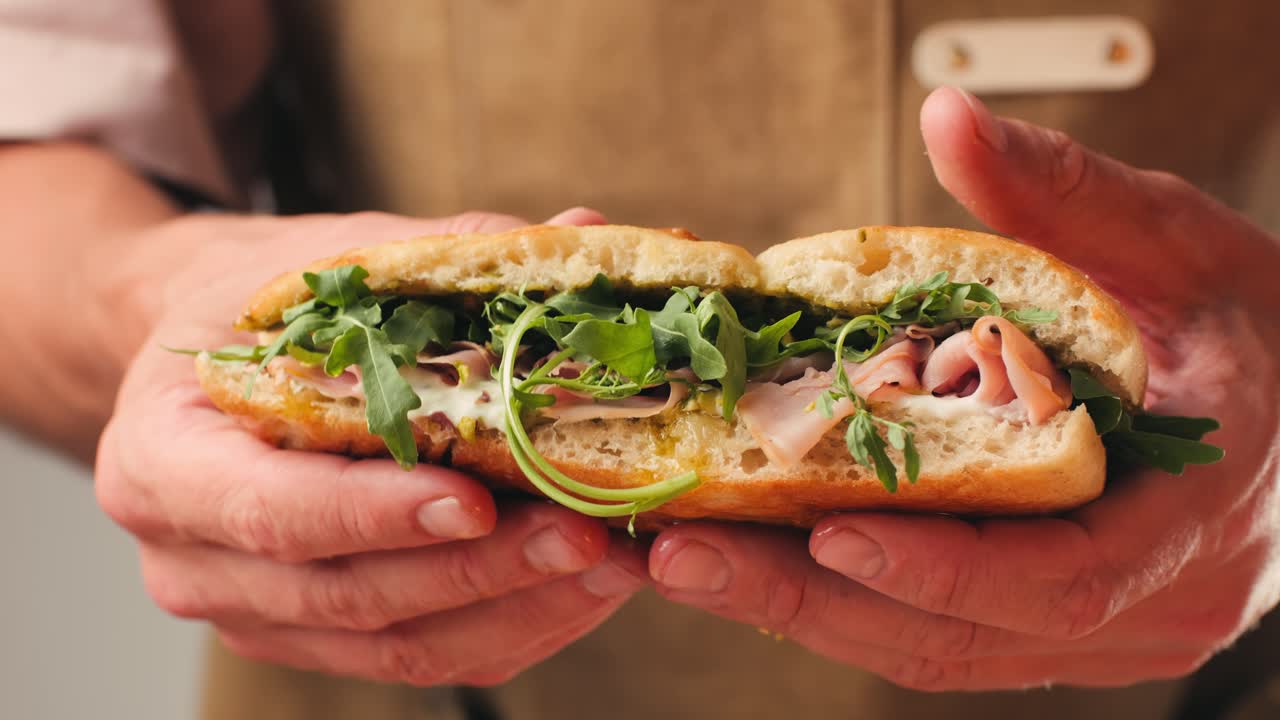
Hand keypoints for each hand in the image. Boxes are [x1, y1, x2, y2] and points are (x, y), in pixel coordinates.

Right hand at [95, 207, 650, 685]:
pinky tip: (580, 585)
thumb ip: (444, 256)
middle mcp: (192, 560)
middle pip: (346, 593)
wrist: (208, 360)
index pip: (270, 510)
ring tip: (610, 561)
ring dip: (514, 609)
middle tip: (585, 534)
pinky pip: (423, 657)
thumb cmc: (259, 304)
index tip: (477, 499)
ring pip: (396, 645)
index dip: (376, 513)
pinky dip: (511, 627)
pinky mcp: (313, 639)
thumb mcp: (325, 259)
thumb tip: (580, 233)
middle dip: (477, 570)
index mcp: (162, 459)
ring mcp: (254, 613)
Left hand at [647, 87, 1279, 689]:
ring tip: (682, 560)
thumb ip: (1067, 195)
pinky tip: (751, 556)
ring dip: (802, 610)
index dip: (943, 567)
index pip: (1063, 576)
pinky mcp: (1047, 630)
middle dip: (814, 599)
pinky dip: (839, 602)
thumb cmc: (1253, 335)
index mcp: (1191, 517)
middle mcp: (1143, 606)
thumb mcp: (1182, 250)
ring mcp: (1094, 634)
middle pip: (959, 633)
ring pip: (930, 649)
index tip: (829, 532)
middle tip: (684, 557)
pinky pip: (932, 635)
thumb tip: (952, 117)